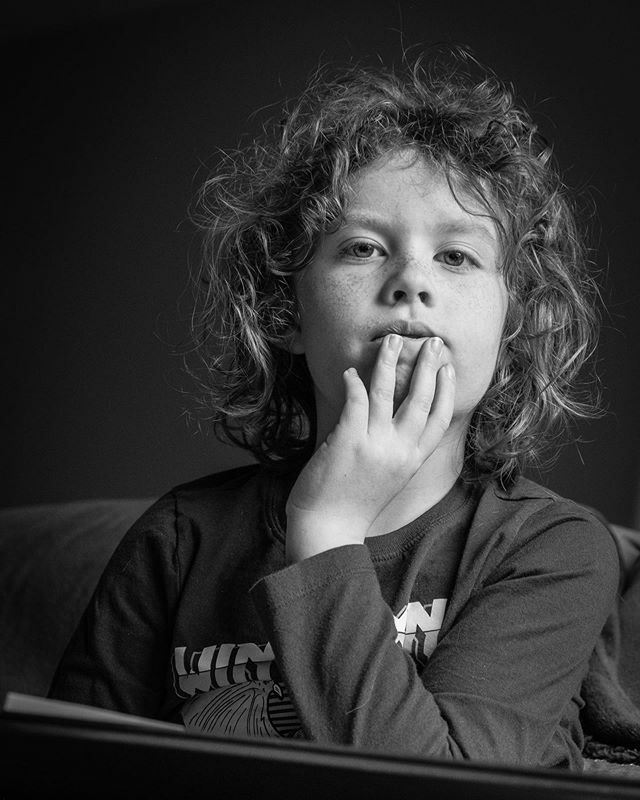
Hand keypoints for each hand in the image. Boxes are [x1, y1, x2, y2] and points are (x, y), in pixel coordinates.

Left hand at [285, 334, 454, 562]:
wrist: (328, 529)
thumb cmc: (353, 505)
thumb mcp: (388, 479)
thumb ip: (397, 452)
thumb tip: (397, 424)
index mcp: (412, 461)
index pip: (439, 420)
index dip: (446, 390)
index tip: (448, 368)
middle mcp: (399, 451)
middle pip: (420, 399)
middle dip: (428, 366)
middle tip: (431, 342)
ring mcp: (374, 444)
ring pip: (388, 391)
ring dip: (390, 362)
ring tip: (392, 340)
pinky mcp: (348, 439)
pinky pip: (356, 400)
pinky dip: (354, 382)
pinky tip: (350, 372)